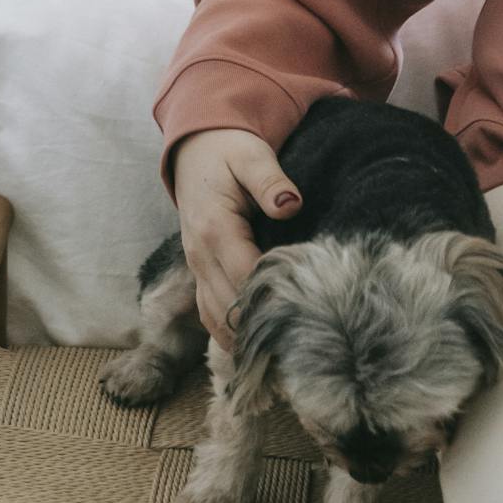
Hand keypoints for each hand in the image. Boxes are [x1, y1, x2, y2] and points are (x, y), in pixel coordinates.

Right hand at [170, 127, 303, 349]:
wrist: (195, 148)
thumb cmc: (228, 150)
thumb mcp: (252, 156)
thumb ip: (270, 181)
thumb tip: (290, 205)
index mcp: (215, 229)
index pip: (246, 276)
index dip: (274, 295)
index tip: (307, 308)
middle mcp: (200, 255)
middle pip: (231, 306)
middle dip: (262, 323)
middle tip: (301, 340)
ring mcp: (196, 266)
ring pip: (216, 317)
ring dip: (244, 335)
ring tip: (280, 354)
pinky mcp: (199, 271)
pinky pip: (209, 312)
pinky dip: (228, 332)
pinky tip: (252, 346)